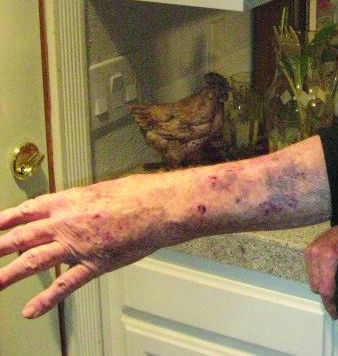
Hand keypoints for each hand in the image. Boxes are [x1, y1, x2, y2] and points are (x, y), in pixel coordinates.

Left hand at [0, 174, 189, 318]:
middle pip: (21, 237)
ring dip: (8, 274)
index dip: (4, 221)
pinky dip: (46, 299)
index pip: (25, 211)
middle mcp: (66, 223)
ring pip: (34, 261)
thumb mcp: (103, 189)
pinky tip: (31, 310)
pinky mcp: (94, 263)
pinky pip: (65, 284)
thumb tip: (76, 208)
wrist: (161, 206)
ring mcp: (78, 244)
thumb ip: (83, 202)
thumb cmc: (140, 193)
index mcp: (68, 201)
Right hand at [304, 225, 337, 318]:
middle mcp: (316, 253)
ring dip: (323, 287)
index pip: (325, 289)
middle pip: (318, 288)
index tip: (335, 313)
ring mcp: (310, 252)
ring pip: (313, 282)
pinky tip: (328, 277)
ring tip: (334, 289)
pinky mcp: (307, 251)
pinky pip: (311, 274)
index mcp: (328, 256)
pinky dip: (319, 278)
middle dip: (328, 298)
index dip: (331, 304)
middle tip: (337, 305)